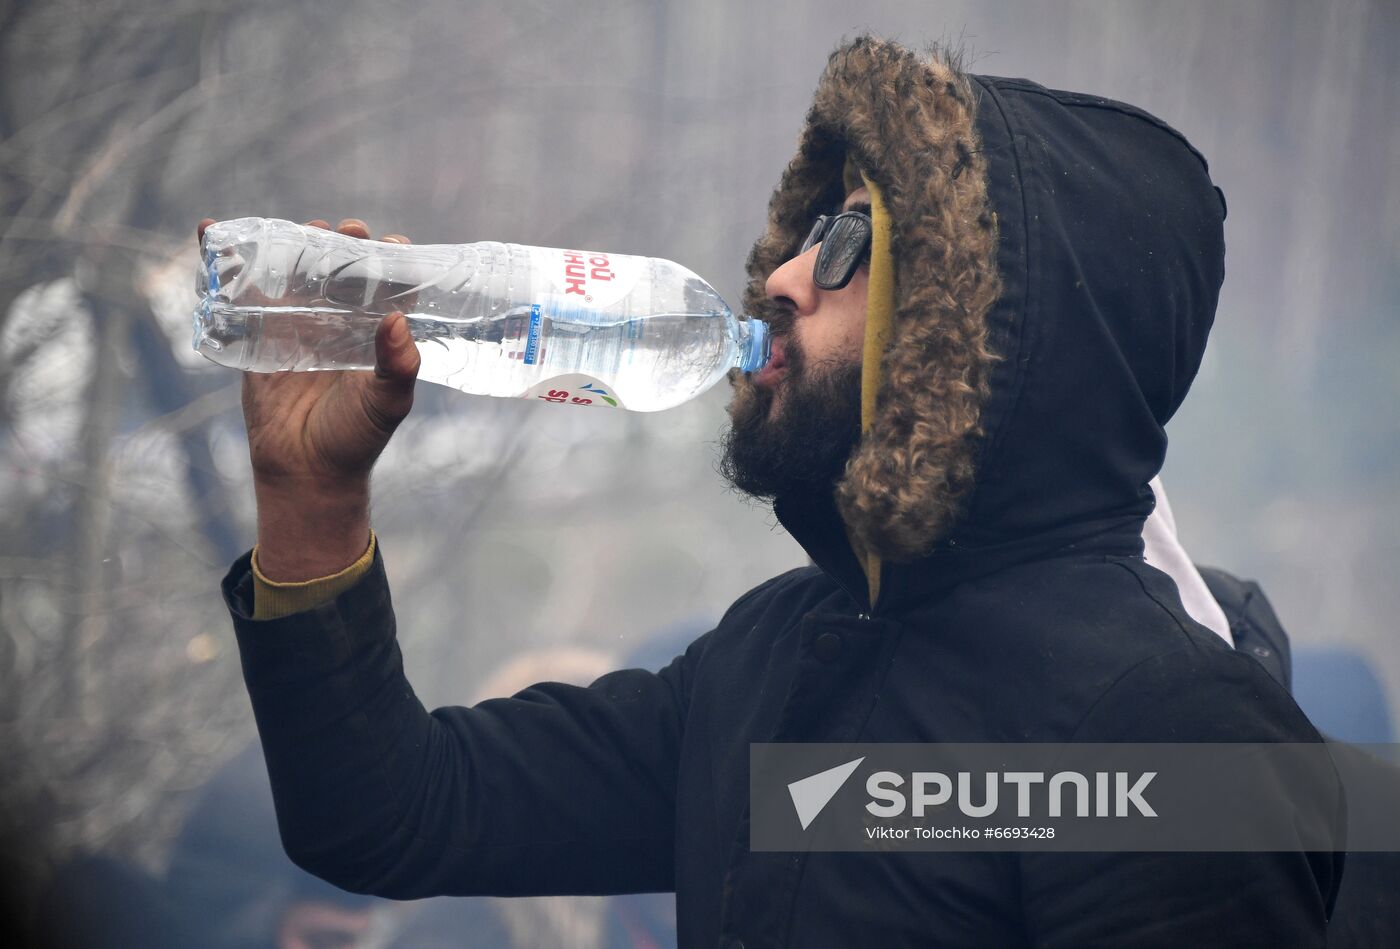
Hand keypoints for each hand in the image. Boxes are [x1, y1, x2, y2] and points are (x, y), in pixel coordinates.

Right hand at [197, 217, 420, 578]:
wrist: (304, 472)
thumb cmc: (355, 438)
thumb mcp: (387, 403)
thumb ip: (398, 366)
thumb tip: (398, 320)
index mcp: (375, 333)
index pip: (388, 285)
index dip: (391, 259)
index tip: (391, 243)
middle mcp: (339, 322)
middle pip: (341, 268)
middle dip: (343, 244)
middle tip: (344, 231)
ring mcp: (296, 325)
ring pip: (293, 272)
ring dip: (292, 244)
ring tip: (298, 229)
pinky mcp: (256, 334)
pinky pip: (240, 294)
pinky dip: (223, 262)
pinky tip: (210, 232)